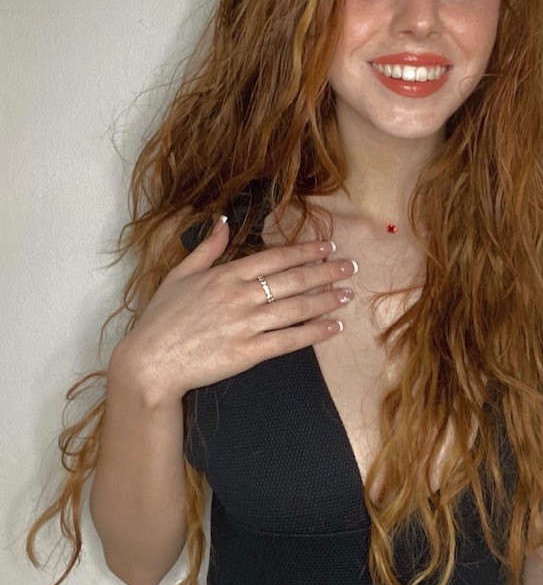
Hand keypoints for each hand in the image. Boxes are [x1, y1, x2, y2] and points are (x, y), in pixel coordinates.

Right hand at [113, 216, 355, 405]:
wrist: (150, 362)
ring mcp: (246, 325)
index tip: (327, 247)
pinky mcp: (249, 353)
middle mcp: (240, 296)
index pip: (275, 258)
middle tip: (350, 267)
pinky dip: (314, 332)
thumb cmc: (161, 319)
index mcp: (225, 275)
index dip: (305, 251)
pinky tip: (333, 327)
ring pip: (296, 308)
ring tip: (348, 293)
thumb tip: (222, 221)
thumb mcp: (179, 275)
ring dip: (327, 299)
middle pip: (293, 280)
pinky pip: (289, 340)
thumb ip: (206, 249)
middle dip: (326, 271)